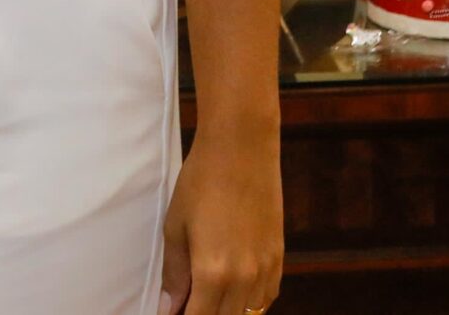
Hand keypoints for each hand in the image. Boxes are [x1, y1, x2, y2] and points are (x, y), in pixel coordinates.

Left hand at [159, 136, 282, 314]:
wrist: (242, 149)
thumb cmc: (201, 183)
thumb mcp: (176, 229)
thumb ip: (175, 275)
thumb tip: (169, 308)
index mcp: (213, 274)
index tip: (173, 314)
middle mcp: (245, 279)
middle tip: (185, 304)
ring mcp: (266, 270)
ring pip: (249, 314)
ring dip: (227, 311)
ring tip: (207, 296)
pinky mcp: (279, 258)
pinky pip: (267, 298)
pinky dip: (249, 302)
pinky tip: (233, 290)